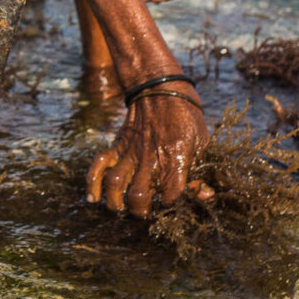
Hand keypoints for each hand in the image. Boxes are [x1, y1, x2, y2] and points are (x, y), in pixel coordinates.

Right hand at [87, 91, 212, 216]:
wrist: (159, 85)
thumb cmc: (186, 115)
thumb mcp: (202, 141)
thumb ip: (202, 171)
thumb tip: (206, 196)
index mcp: (176, 159)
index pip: (171, 196)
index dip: (172, 206)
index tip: (174, 206)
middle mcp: (150, 159)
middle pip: (139, 197)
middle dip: (141, 212)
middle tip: (145, 213)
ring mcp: (130, 152)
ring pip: (115, 185)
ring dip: (116, 203)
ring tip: (121, 209)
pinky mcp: (116, 145)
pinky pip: (98, 165)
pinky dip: (92, 182)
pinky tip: (94, 197)